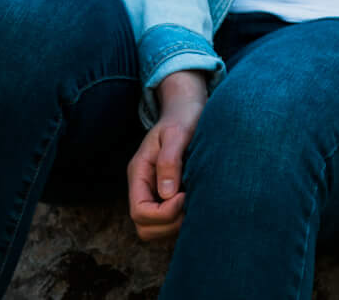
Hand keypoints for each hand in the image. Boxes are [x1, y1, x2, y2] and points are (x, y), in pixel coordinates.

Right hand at [127, 70, 206, 241]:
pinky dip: (183, 221)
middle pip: (145, 228)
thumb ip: (169, 160)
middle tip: (192, 202)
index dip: (164, 212)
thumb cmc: (184, 118)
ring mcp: (155, 194)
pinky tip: (198, 204)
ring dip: (177, 224)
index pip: (139, 212)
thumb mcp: (177, 133)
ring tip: (197, 201)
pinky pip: (170, 223)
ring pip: (157, 230)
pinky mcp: (169, 197)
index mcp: (139, 173)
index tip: (185, 195)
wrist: (188, 109)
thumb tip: (167, 194)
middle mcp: (144, 188)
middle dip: (170, 223)